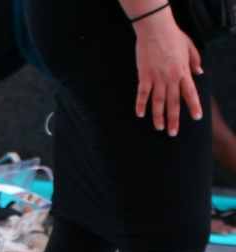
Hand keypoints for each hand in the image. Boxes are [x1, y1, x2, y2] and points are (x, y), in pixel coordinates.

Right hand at [133, 8, 202, 134]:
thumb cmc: (173, 37)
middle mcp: (171, 78)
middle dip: (174, 119)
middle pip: (173, 103)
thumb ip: (195, 61)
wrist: (156, 30)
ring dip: (158, 116)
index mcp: (183, 72)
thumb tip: (200, 74)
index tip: (196, 118)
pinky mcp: (144, 76)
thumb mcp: (190, 47)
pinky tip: (140, 115)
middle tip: (173, 133)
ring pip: (158, 102)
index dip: (194, 106)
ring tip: (159, 128)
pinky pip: (142, 94)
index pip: (190, 93)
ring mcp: (157, 78)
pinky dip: (141, 105)